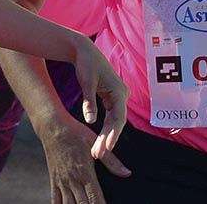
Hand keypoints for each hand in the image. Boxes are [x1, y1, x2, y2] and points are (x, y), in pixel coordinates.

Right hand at [39, 114, 129, 203]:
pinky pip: (56, 200)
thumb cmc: (76, 133)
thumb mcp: (94, 142)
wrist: (52, 127)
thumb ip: (111, 161)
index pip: (95, 198)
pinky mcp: (54, 180)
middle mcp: (72, 180)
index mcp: (85, 172)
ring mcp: (62, 182)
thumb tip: (127, 173)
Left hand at [72, 35, 128, 162]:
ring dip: (106, 136)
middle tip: (98, 154)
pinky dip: (105, 128)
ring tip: (97, 151)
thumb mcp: (86, 83)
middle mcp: (122, 94)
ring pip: (114, 121)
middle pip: (117, 122)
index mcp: (119, 91)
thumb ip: (89, 102)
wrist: (84, 51)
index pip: (119, 117)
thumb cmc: (86, 64)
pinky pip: (110, 116)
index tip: (106, 147)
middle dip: (108, 138)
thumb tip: (90, 121)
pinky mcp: (111, 98)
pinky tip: (99, 141)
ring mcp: (118, 97)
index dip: (113, 134)